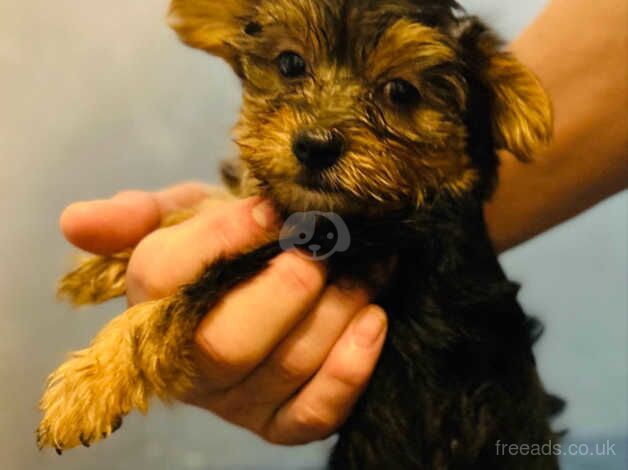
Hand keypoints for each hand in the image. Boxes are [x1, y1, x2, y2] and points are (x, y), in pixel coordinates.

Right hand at [60, 182, 387, 444]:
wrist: (255, 283)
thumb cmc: (217, 248)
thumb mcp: (179, 218)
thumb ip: (139, 217)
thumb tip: (76, 221)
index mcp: (150, 307)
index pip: (166, 278)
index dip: (222, 238)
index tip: (271, 208)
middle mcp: (185, 365)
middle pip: (225, 341)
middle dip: (286, 288)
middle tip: (325, 244)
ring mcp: (234, 401)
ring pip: (285, 368)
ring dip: (337, 311)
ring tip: (367, 266)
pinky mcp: (278, 422)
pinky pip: (315, 412)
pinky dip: (350, 368)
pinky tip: (374, 319)